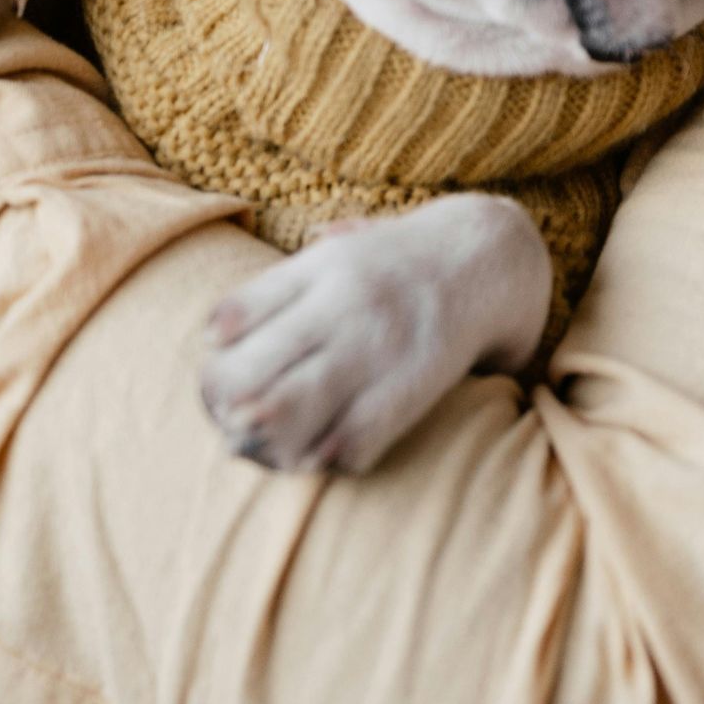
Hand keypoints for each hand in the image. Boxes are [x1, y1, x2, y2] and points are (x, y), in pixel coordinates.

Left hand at [201, 193, 553, 472]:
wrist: (490, 258)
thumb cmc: (401, 261)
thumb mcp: (339, 247)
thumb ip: (282, 282)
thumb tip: (218, 331)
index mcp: (314, 269)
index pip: (228, 323)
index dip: (213, 366)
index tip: (221, 382)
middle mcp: (338, 304)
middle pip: (247, 374)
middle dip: (228, 412)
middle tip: (236, 428)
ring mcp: (375, 345)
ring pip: (288, 411)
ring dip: (268, 442)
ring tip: (271, 451)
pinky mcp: (412, 383)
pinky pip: (353, 437)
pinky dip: (328, 456)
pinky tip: (325, 455)